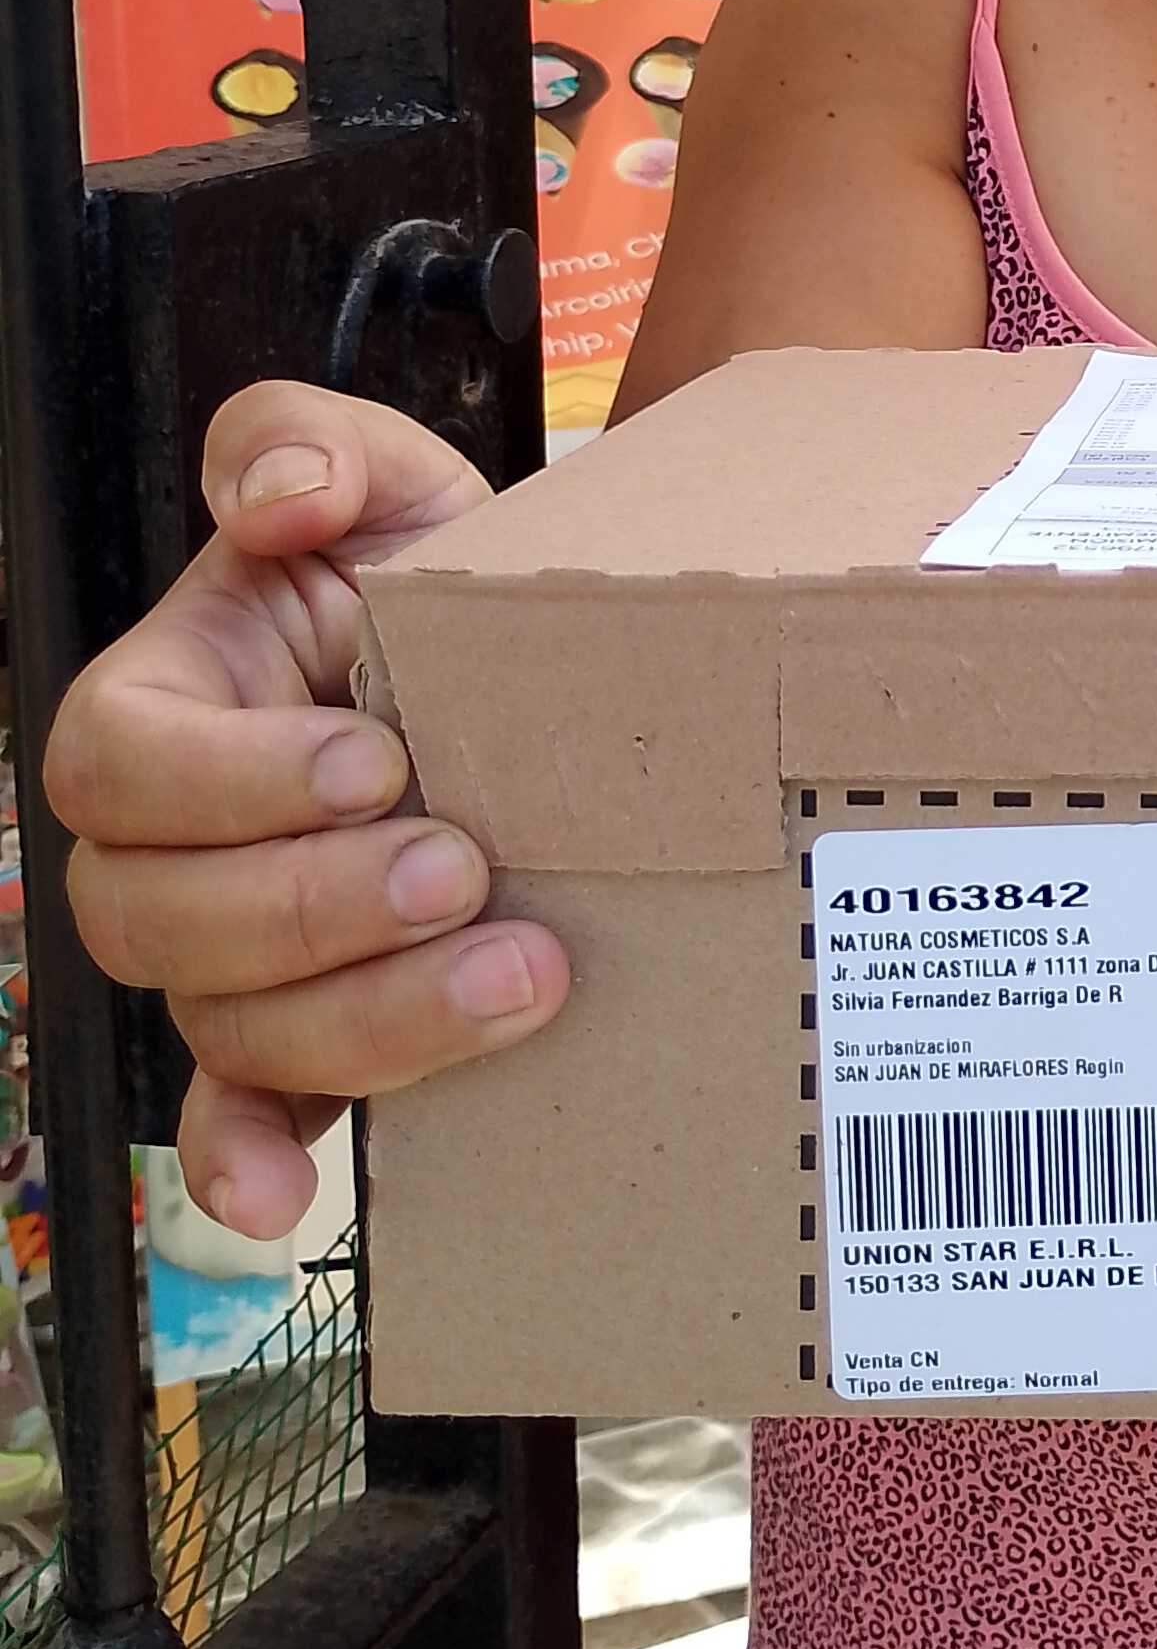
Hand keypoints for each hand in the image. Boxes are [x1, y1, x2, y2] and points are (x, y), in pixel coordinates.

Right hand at [43, 383, 569, 1240]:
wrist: (546, 681)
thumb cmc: (438, 580)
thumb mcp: (391, 480)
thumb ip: (308, 444)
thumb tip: (277, 489)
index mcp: (162, 705)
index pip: (120, 763)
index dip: (233, 779)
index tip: (374, 758)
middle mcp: (169, 849)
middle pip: (159, 918)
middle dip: (314, 906)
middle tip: (462, 866)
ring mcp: (227, 958)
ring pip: (231, 1026)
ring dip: (368, 1017)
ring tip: (524, 974)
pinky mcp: (302, 1036)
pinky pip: (235, 1123)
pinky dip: (250, 1164)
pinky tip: (290, 1204)